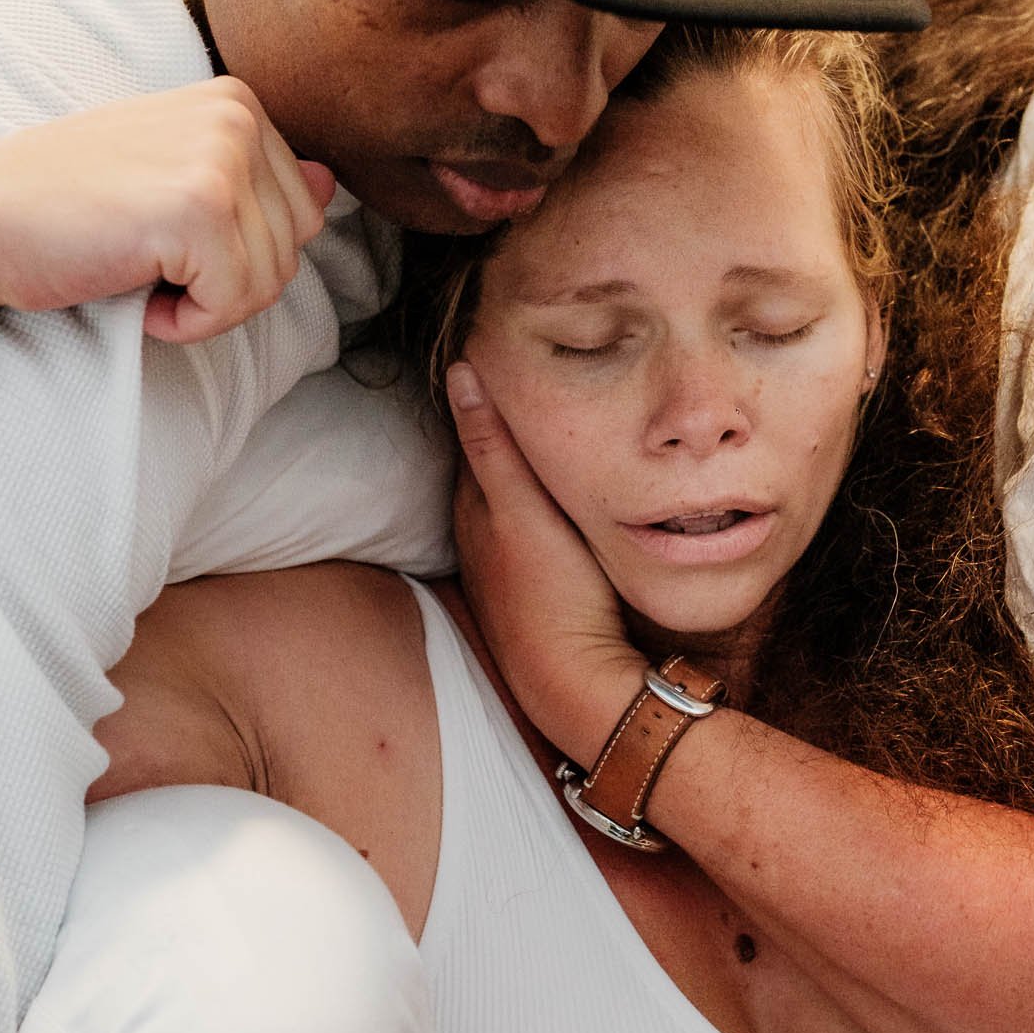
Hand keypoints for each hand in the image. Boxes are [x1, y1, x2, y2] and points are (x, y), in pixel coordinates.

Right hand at [0, 78, 335, 344]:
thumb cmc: (65, 207)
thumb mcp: (167, 177)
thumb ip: (252, 176)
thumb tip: (329, 181)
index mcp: (236, 100)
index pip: (303, 214)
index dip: (236, 253)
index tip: (161, 236)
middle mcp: (238, 114)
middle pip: (297, 248)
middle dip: (229, 282)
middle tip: (147, 259)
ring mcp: (222, 156)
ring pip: (273, 281)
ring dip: (206, 303)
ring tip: (139, 268)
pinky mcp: (200, 208)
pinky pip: (237, 302)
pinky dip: (188, 322)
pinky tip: (137, 291)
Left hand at [446, 361, 644, 766]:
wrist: (573, 680)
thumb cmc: (551, 591)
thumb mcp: (523, 509)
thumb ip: (493, 444)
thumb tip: (460, 371)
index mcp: (475, 505)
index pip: (474, 432)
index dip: (491, 394)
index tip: (511, 352)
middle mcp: (480, 533)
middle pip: (493, 465)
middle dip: (510, 427)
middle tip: (542, 379)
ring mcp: (505, 562)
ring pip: (512, 497)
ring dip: (527, 467)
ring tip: (560, 427)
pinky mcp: (533, 586)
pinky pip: (533, 526)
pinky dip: (542, 502)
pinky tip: (565, 498)